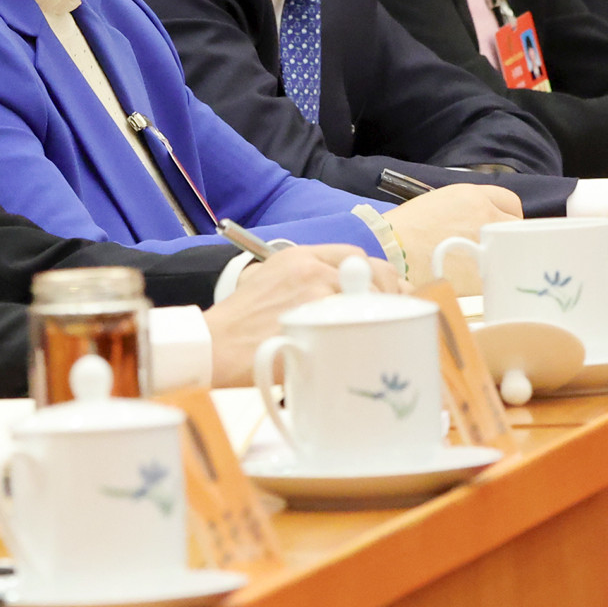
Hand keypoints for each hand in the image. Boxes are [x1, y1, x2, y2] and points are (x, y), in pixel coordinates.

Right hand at [205, 245, 393, 385]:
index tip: (390, 293)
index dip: (380, 276)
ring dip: (377, 319)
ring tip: (377, 337)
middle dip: (389, 294)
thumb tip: (345, 295)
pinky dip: (362, 340)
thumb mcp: (268, 283)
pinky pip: (355, 328)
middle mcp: (310, 268)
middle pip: (372, 271)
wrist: (214, 346)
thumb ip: (306, 281)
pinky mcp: (315, 322)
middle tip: (393, 316)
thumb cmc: (240, 324)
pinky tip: (361, 351)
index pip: (355, 255)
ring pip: (369, 301)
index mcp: (299, 257)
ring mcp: (314, 294)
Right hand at [384, 184, 522, 290]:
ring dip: (503, 256)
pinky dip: (490, 277)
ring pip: (512, 251)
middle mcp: (485, 216)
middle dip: (510, 235)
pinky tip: (472, 278)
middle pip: (518, 225)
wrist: (388, 250)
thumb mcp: (437, 202)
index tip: (501, 225)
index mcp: (473, 196)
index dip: (507, 214)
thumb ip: (465, 207)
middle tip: (495, 246)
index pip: (510, 201)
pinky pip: (498, 273)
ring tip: (483, 264)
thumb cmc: (403, 228)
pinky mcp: (483, 271)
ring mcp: (487, 244)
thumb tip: (477, 220)